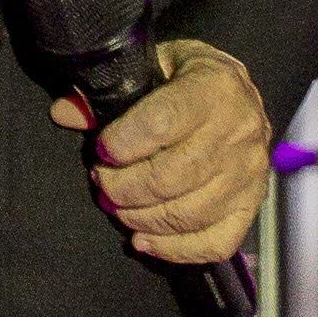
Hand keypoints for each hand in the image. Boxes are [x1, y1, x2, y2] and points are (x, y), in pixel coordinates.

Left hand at [52, 38, 271, 265]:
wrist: (239, 94)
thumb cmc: (189, 78)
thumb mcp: (152, 66)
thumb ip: (108, 90)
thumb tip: (65, 113)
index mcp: (215, 87)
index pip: (162, 124)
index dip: (121, 144)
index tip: (101, 150)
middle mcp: (239, 132)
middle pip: (171, 177)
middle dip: (123, 187)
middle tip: (103, 182)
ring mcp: (249, 174)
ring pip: (188, 214)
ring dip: (140, 218)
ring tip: (118, 207)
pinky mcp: (252, 205)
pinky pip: (215, 242)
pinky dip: (174, 250)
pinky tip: (143, 240)